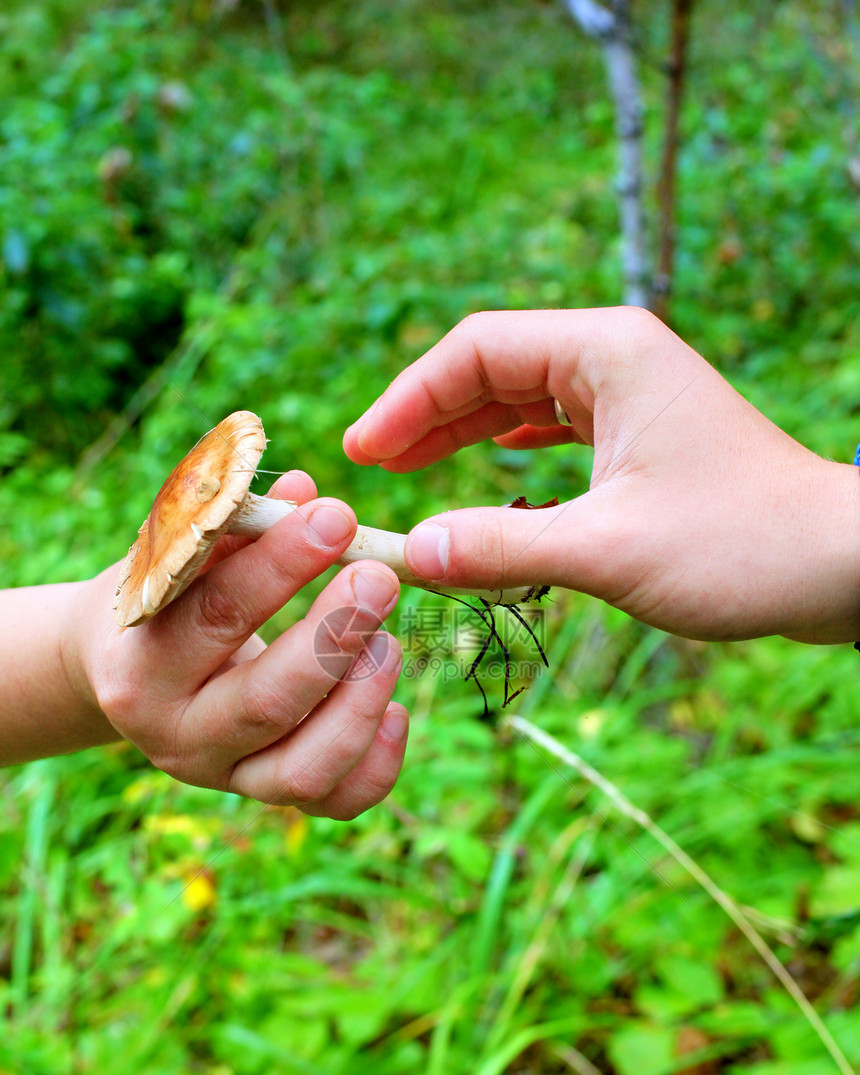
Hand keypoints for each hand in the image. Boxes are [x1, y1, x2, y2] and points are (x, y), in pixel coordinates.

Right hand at [3, 472, 407, 817]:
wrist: (124, 670)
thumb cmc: (163, 593)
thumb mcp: (177, 555)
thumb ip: (235, 526)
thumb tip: (306, 493)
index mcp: (140, 666)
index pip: (216, 615)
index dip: (282, 566)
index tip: (337, 517)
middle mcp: (176, 736)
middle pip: (266, 703)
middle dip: (335, 638)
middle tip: (380, 578)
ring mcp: (224, 778)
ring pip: (305, 771)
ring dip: (361, 703)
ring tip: (390, 644)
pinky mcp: (265, 797)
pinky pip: (336, 802)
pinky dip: (378, 762)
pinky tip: (396, 708)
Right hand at [344, 308, 859, 644]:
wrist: (838, 564)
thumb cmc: (739, 544)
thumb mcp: (606, 550)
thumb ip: (500, 547)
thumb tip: (410, 553)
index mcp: (607, 352)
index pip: (476, 350)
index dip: (408, 400)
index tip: (363, 453)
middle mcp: (617, 358)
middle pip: (493, 367)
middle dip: (427, 416)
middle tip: (372, 469)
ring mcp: (633, 395)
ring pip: (522, 398)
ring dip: (464, 433)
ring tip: (407, 472)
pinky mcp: (645, 435)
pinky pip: (557, 429)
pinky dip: (511, 452)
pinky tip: (486, 473)